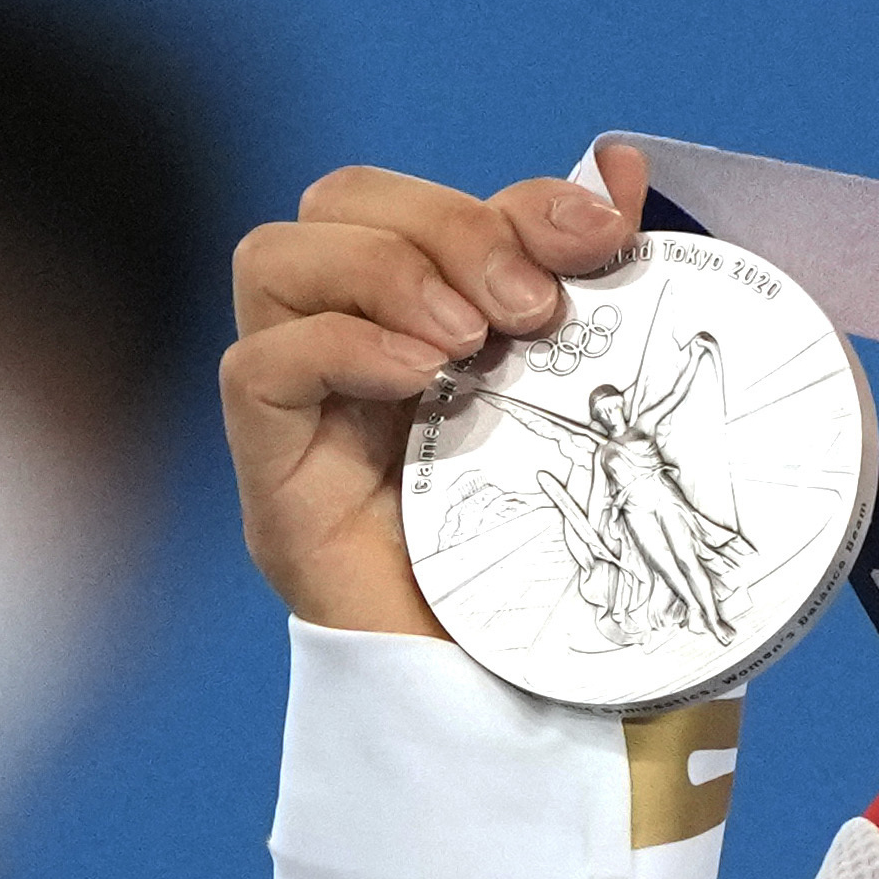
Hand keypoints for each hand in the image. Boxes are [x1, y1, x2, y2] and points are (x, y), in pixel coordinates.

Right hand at [221, 142, 650, 634]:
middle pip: (337, 203)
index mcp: (435, 324)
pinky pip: (256, 368)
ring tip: (474, 345)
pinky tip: (422, 381)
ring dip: (387, 272)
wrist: (541, 711)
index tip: (604, 239)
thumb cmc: (575, 557)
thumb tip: (622, 167)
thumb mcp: (605, 401)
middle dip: (446, 223)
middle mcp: (354, 355)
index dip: (509, 198)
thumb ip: (604, 286)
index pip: (422, 200)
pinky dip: (338, 345)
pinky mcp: (278, 483)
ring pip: (275, 259)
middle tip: (533, 308)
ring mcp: (306, 416)